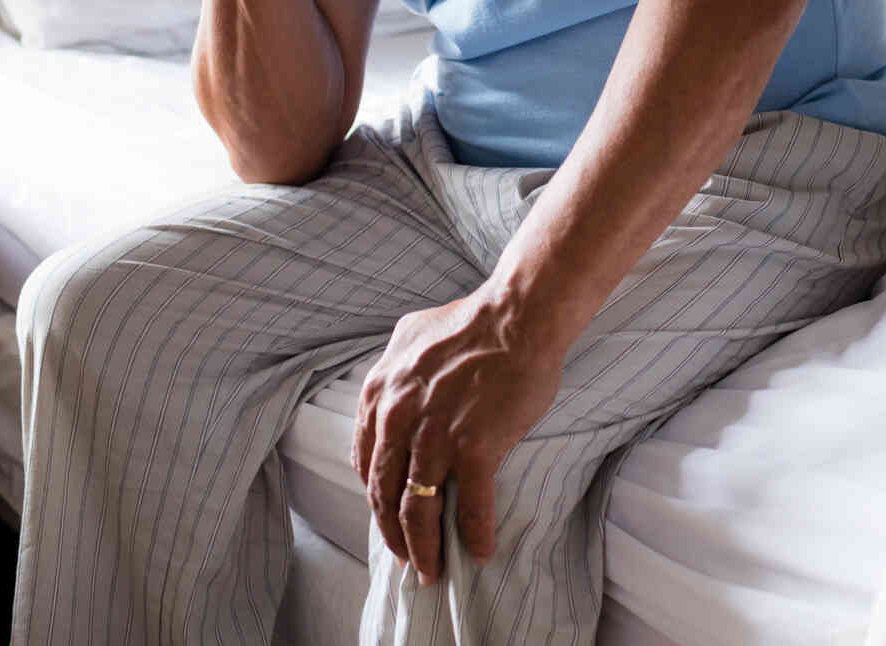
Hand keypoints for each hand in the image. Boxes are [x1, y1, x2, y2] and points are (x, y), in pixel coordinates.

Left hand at [354, 288, 564, 584]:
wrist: (519, 314)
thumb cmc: (475, 321)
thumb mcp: (412, 336)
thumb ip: (395, 371)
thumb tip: (390, 392)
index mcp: (380, 392)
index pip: (367, 462)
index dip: (377, 497)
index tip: (389, 516)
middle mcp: (398, 418)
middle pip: (385, 495)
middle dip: (393, 536)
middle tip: (406, 558)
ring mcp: (434, 435)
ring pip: (418, 510)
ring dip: (424, 549)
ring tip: (432, 571)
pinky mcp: (473, 447)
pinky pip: (470, 507)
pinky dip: (474, 535)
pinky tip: (480, 552)